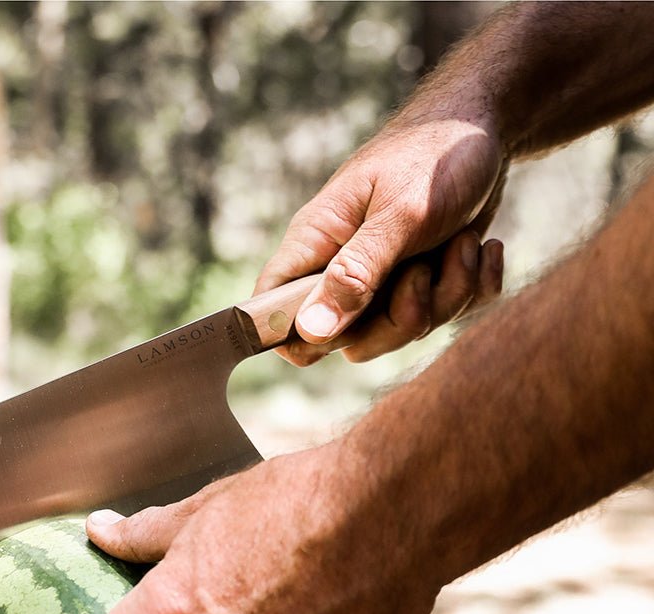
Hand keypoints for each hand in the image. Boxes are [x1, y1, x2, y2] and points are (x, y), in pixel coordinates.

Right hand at [257, 115, 506, 366]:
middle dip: (401, 319)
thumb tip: (309, 329)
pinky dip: (472, 287)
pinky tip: (482, 247)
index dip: (298, 336)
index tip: (349, 325)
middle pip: (348, 339)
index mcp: (316, 244)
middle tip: (424, 270)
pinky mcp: (422, 282)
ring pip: (400, 331)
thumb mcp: (401, 214)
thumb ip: (356, 273)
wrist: (490, 126)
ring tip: (464, 243)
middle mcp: (341, 269)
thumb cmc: (436, 156)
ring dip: (447, 294)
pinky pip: (444, 317)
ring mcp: (382, 280)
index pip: (273, 309)